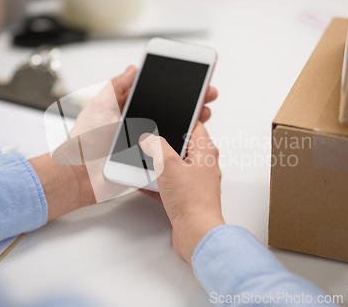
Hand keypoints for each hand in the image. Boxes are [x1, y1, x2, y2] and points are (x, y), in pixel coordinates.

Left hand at [30, 66, 217, 220]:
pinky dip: (182, 146)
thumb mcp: (99, 105)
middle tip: (206, 95)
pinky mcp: (148, 162)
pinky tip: (194, 138)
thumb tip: (132, 69)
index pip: (157, 96)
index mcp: (127, 111)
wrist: (81, 176)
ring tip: (204, 113)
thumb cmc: (85, 142)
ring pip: (173, 131)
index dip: (174, 89)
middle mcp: (138, 126)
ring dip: (191, 123)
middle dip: (190, 103)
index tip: (191, 81)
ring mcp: (145, 144)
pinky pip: (168, 153)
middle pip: (170, 112)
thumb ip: (116, 87)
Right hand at [139, 122, 224, 263]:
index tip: (167, 114)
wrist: (196, 233)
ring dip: (158, 165)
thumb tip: (150, 137)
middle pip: (182, 146)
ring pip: (174, 166)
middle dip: (164, 143)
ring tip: (143, 160)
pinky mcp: (187, 197)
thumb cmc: (192, 201)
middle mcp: (203, 165)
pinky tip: (142, 183)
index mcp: (205, 151)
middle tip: (150, 139)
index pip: (195, 125)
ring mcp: (195, 182)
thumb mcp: (168, 164)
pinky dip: (156, 183)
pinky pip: (169, 185)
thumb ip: (157, 146)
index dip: (181, 118)